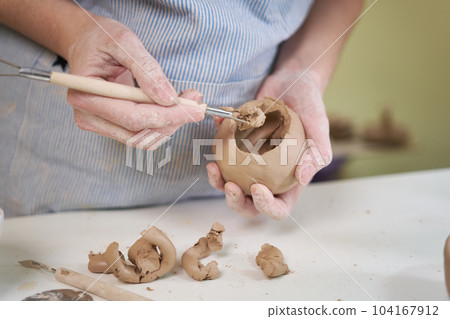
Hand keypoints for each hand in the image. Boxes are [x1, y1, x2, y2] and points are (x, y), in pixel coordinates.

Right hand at [65, 16, 204, 148]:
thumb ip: (146, 69)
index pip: (132, 117)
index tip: (194, 108)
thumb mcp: (124, 42)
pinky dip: (161, 124)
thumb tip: (168, 98)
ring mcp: (98, 123)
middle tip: (197, 103)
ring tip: (188, 101)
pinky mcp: (109, 125)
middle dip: (173, 120)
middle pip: (139, 132)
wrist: (85, 41)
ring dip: (170, 125)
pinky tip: (174, 107)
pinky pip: (140, 133)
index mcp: (86, 94)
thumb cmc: (100, 37)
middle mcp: (88, 115)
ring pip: (142, 138)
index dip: (167, 116)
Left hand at [207, 70, 331, 219]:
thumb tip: (301, 178)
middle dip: (235, 201)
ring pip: (230, 182)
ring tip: (213, 165)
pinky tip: (216, 128)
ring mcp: (249, 163)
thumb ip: (317, 154)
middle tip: (229, 184)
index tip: (257, 188)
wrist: (292, 81)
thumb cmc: (310, 104)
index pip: (278, 207)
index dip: (266, 206)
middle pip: (249, 202)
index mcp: (289, 181)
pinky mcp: (236, 146)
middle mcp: (268, 177)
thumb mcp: (320, 126)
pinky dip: (216, 142)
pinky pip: (223, 152)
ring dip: (218, 181)